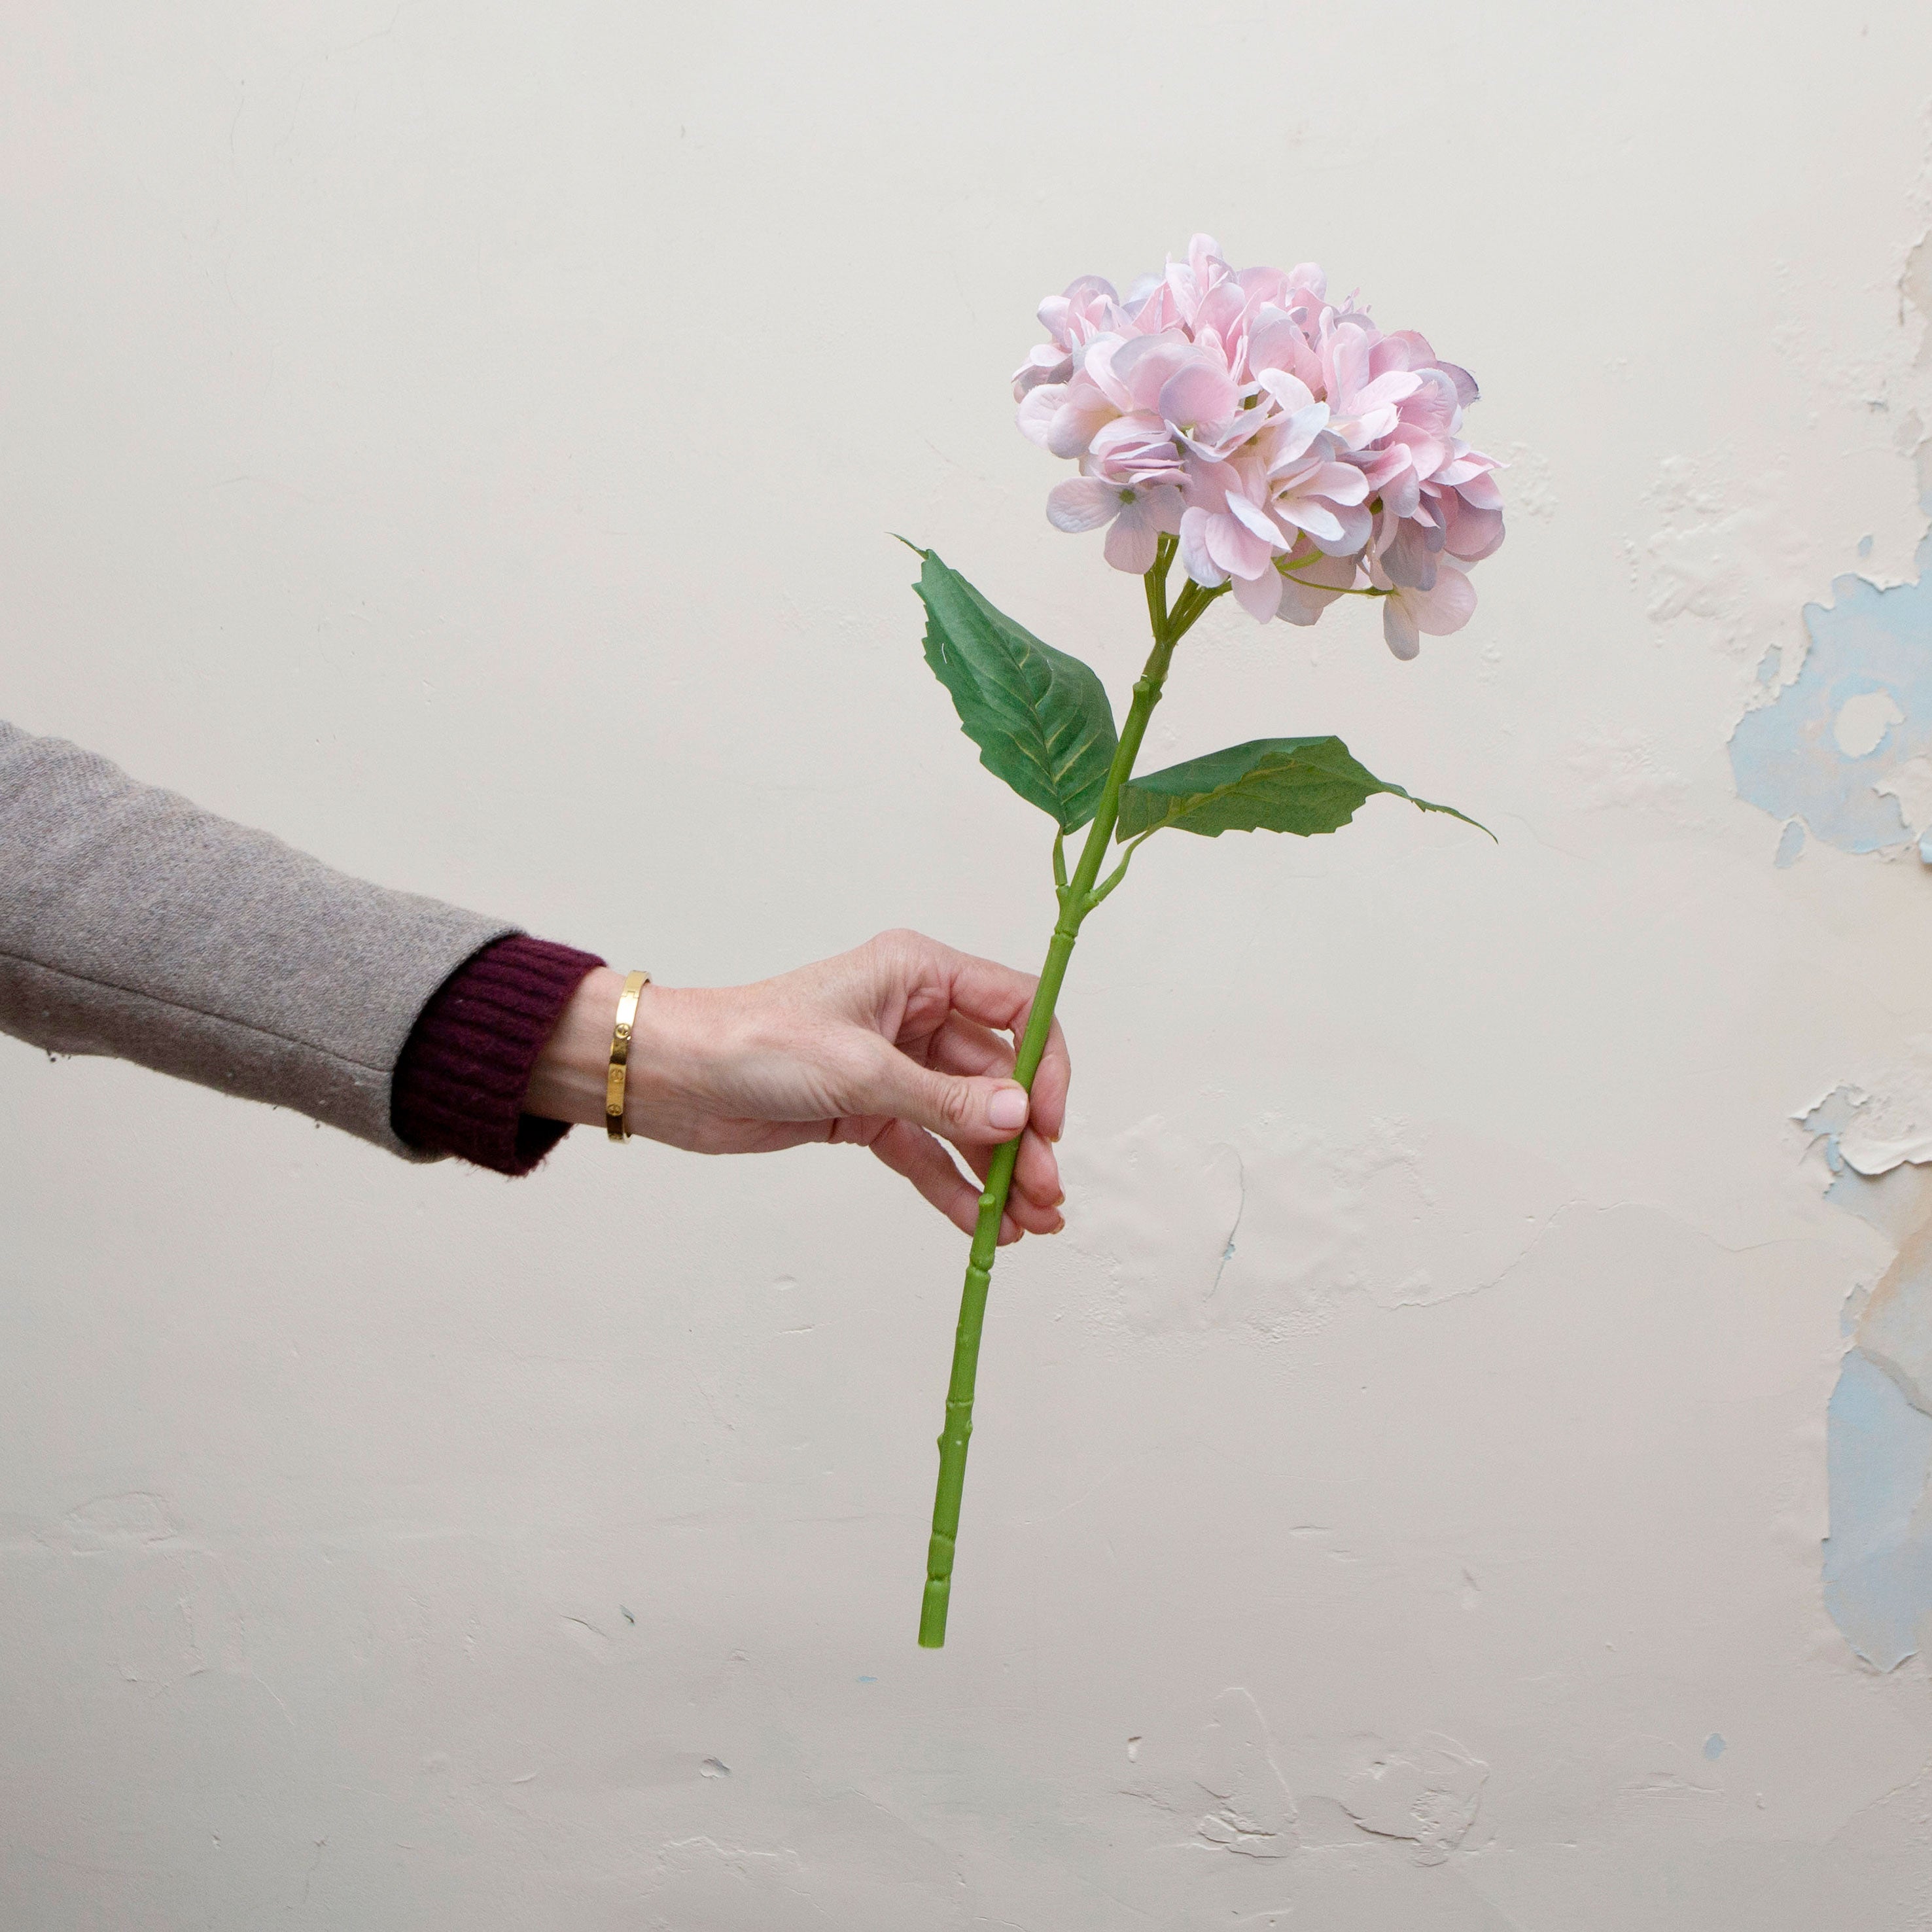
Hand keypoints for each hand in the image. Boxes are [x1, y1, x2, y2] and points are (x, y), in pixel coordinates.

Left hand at [524, 930, 1070, 1242]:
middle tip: (1046, 1194)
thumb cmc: (752, 1041)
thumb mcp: (859, 1069)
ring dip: (998, 1171)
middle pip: (997, 1078)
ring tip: (1027, 1224)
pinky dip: (953, 1186)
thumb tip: (1016, 1118)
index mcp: (919, 974)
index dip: (1044, 1065)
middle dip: (1025, 1138)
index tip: (1048, 1123)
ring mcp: (894, 1068)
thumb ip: (943, 1100)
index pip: (1017, 1009)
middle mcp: (915, 1016)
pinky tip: (980, 1225)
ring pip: (966, 1122)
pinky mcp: (868, 1112)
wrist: (675, 1076)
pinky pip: (927, 1151)